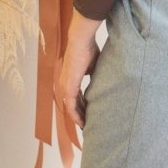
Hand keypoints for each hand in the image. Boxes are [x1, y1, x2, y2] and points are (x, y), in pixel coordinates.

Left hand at [54, 10, 101, 129]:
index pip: (76, 97)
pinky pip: (70, 106)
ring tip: (87, 126)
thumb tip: (102, 84)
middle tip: (89, 124)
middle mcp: (65, 84)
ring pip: (70, 108)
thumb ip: (95, 76)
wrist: (81, 41)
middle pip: (72, 105)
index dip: (82, 107)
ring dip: (78, 118)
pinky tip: (82, 123)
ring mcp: (65, 86)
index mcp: (71, 79)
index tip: (90, 114)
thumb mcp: (93, 66)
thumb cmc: (88, 49)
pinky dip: (76, 115)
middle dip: (81, 115)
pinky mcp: (68, 87)